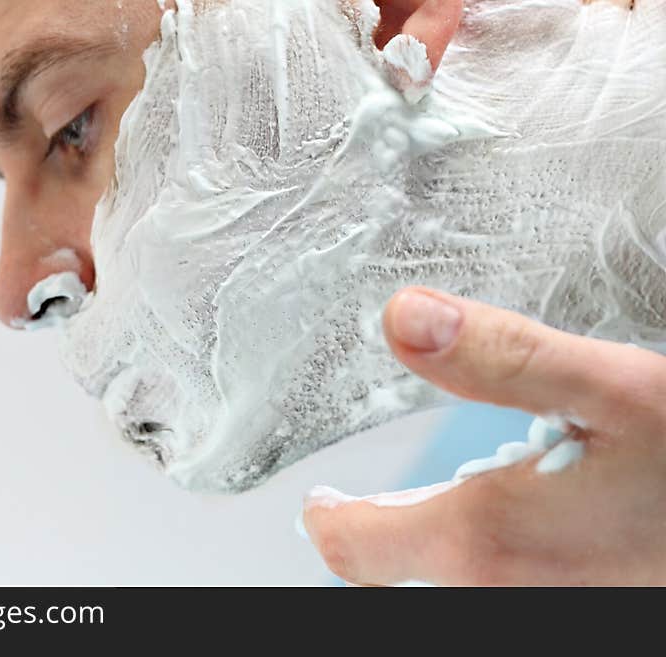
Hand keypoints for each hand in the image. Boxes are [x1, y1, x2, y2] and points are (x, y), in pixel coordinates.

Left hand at [302, 287, 665, 585]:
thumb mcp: (614, 390)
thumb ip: (502, 356)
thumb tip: (403, 317)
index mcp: (490, 541)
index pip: (357, 550)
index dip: (330, 522)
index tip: (320, 502)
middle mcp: (512, 596)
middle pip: (405, 575)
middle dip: (383, 535)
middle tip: (369, 501)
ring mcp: (554, 609)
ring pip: (462, 583)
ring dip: (440, 546)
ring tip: (455, 495)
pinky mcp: (592, 603)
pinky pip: (515, 587)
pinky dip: (500, 556)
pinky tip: (538, 515)